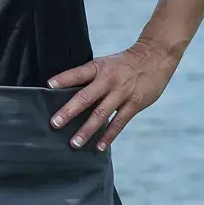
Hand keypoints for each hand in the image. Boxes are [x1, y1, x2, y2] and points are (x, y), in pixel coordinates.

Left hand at [46, 39, 178, 151]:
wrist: (155, 57)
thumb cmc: (123, 64)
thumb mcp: (105, 64)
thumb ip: (89, 78)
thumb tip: (67, 93)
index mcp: (99, 68)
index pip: (78, 73)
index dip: (63, 79)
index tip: (48, 86)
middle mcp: (108, 80)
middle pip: (86, 97)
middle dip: (69, 111)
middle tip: (55, 124)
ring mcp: (122, 93)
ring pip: (101, 114)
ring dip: (87, 130)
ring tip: (75, 144)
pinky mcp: (134, 104)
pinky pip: (119, 122)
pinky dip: (109, 136)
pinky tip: (99, 147)